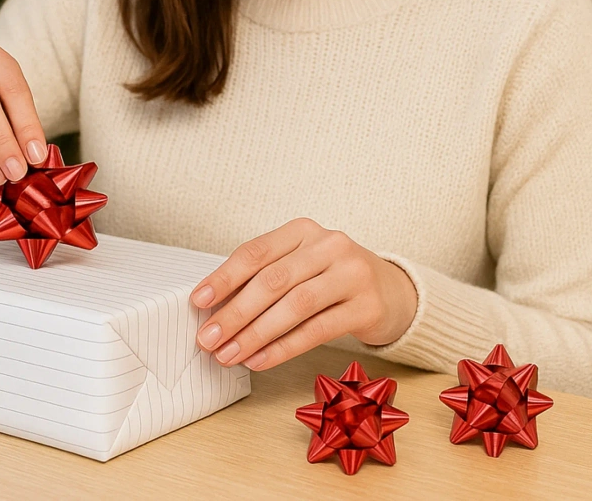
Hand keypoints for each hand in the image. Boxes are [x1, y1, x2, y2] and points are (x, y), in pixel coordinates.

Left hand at [189, 218, 417, 370]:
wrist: (393, 292)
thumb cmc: (332, 279)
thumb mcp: (300, 266)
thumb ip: (263, 279)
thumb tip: (215, 310)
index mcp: (303, 230)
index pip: (256, 252)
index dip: (224, 277)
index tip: (198, 302)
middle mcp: (329, 245)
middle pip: (273, 280)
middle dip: (235, 312)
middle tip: (208, 338)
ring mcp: (351, 274)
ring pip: (295, 306)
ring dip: (256, 334)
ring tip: (228, 354)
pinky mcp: (367, 306)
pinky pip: (318, 331)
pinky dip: (284, 348)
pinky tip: (260, 360)